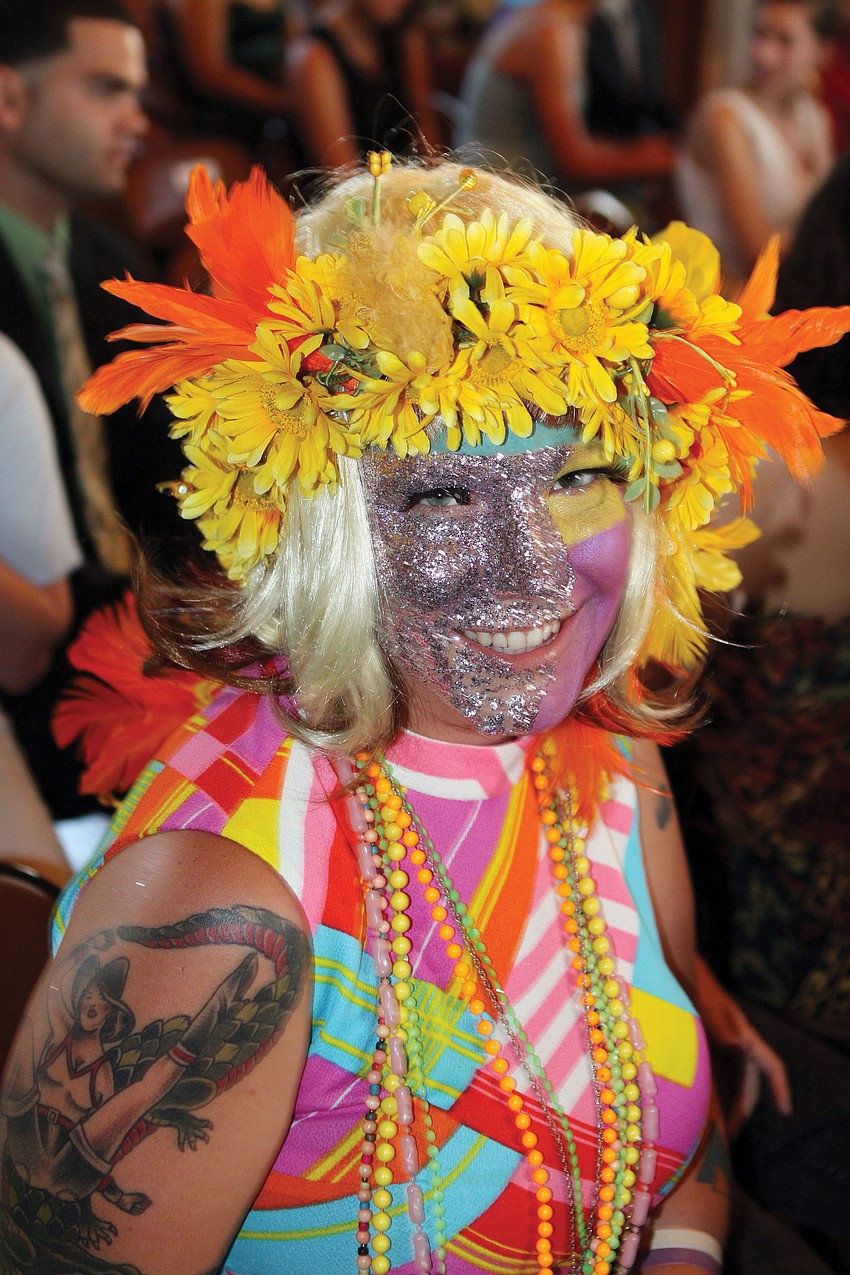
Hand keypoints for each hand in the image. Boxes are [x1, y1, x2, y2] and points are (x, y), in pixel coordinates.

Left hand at [694, 956, 791, 1133]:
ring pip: (730, 1077)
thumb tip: (741, 1044)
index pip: (771, 1065)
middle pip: (749, 1079)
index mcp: (743, 1032)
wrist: (671, 964)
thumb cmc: (691, 982)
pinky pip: (712, 1070)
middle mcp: (734, 1040)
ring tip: (712, 1127)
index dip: (780, 1088)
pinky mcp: (702, 1041)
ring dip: (725, 1100)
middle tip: (730, 1135)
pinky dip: (709, 1088)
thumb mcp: (703, 1002)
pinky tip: (693, 1102)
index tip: (786, 1109)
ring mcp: (718, 1041)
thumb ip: (721, 1024)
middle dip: (743, 1107)